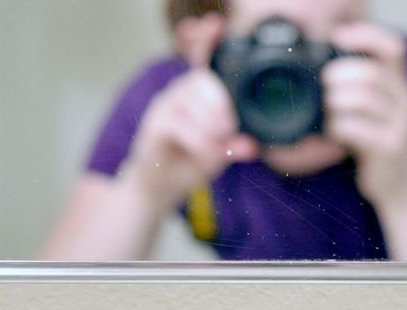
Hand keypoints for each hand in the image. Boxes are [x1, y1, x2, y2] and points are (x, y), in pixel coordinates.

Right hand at [126, 17, 257, 212]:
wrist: (156, 188)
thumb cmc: (186, 164)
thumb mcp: (217, 155)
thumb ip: (234, 147)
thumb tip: (252, 147)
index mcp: (195, 94)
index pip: (201, 61)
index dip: (206, 41)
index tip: (215, 24)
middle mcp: (178, 93)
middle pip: (205, 82)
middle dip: (223, 109)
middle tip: (227, 133)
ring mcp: (164, 107)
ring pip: (195, 104)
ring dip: (212, 128)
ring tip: (215, 147)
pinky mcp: (154, 126)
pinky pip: (183, 127)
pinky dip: (200, 144)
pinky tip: (202, 154)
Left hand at [323, 24, 406, 204]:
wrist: (402, 190)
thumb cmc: (379, 149)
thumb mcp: (374, 114)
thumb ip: (359, 91)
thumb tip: (322, 72)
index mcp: (401, 88)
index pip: (393, 48)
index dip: (365, 37)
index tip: (337, 39)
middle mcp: (406, 103)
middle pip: (371, 73)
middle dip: (339, 75)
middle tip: (323, 86)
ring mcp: (401, 126)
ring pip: (364, 98)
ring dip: (335, 101)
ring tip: (326, 111)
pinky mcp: (390, 149)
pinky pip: (356, 128)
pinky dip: (337, 126)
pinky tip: (331, 132)